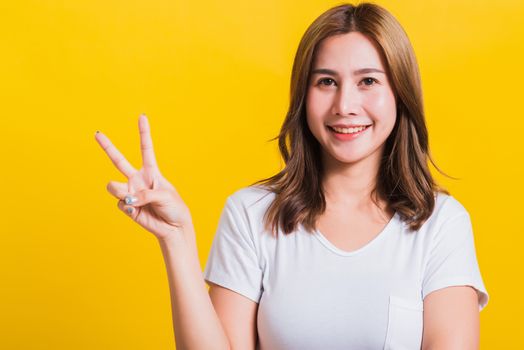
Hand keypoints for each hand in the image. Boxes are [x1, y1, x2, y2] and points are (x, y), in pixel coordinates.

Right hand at [95, 114, 192, 241]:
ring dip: (122, 192)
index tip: (142, 116)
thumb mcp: (165, 196)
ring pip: (114, 187)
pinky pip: (121, 203)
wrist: (173, 228)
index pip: (146, 148)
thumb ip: (145, 194)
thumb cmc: (174, 208)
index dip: (144, 133)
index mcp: (151, 171)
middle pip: (119, 160)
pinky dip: (129, 207)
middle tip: (96, 133)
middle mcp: (138, 179)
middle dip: (107, 146)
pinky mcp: (127, 206)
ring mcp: (131, 192)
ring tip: (134, 200)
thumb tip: (128, 199)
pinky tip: (138, 211)